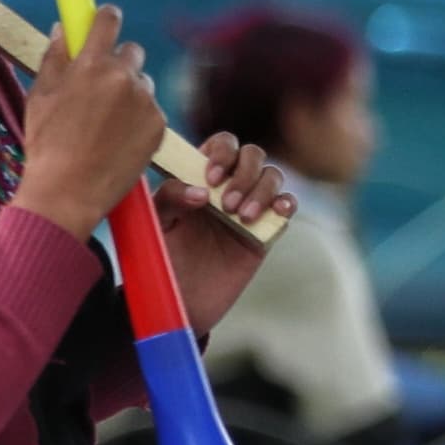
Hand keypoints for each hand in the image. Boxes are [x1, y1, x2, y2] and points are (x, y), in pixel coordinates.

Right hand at [4, 4, 165, 238]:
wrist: (68, 191)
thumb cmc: (47, 146)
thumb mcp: (39, 97)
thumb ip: (53, 58)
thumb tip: (63, 29)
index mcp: (90, 64)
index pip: (108, 19)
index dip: (105, 18)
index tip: (102, 22)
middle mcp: (122, 76)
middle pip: (131, 50)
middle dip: (117, 63)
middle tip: (99, 88)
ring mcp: (144, 100)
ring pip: (142, 83)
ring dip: (129, 93)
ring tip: (106, 124)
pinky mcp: (159, 124)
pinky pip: (151, 110)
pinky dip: (138, 120)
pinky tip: (118, 139)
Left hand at [160, 132, 295, 330]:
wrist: (180, 300)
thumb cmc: (164, 257)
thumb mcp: (157, 224)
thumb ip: (170, 198)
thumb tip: (201, 191)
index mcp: (200, 176)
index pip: (221, 145)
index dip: (221, 153)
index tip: (210, 177)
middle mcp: (228, 186)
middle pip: (252, 155)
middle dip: (243, 174)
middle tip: (225, 204)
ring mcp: (249, 206)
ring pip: (272, 176)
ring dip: (261, 191)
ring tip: (241, 217)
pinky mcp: (266, 230)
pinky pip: (287, 205)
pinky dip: (286, 203)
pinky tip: (277, 212)